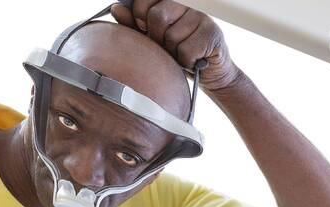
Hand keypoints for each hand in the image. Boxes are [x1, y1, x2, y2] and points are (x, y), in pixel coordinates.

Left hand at [110, 1, 241, 92]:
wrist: (207, 75)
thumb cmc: (176, 58)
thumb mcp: (152, 43)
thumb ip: (134, 27)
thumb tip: (117, 8)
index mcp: (168, 7)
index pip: (145, 1)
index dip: (139, 16)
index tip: (144, 30)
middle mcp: (185, 8)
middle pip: (157, 16)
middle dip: (157, 38)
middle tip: (167, 48)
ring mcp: (200, 18)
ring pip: (172, 36)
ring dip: (173, 53)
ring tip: (180, 56)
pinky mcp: (212, 33)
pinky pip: (187, 49)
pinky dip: (186, 61)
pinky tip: (193, 61)